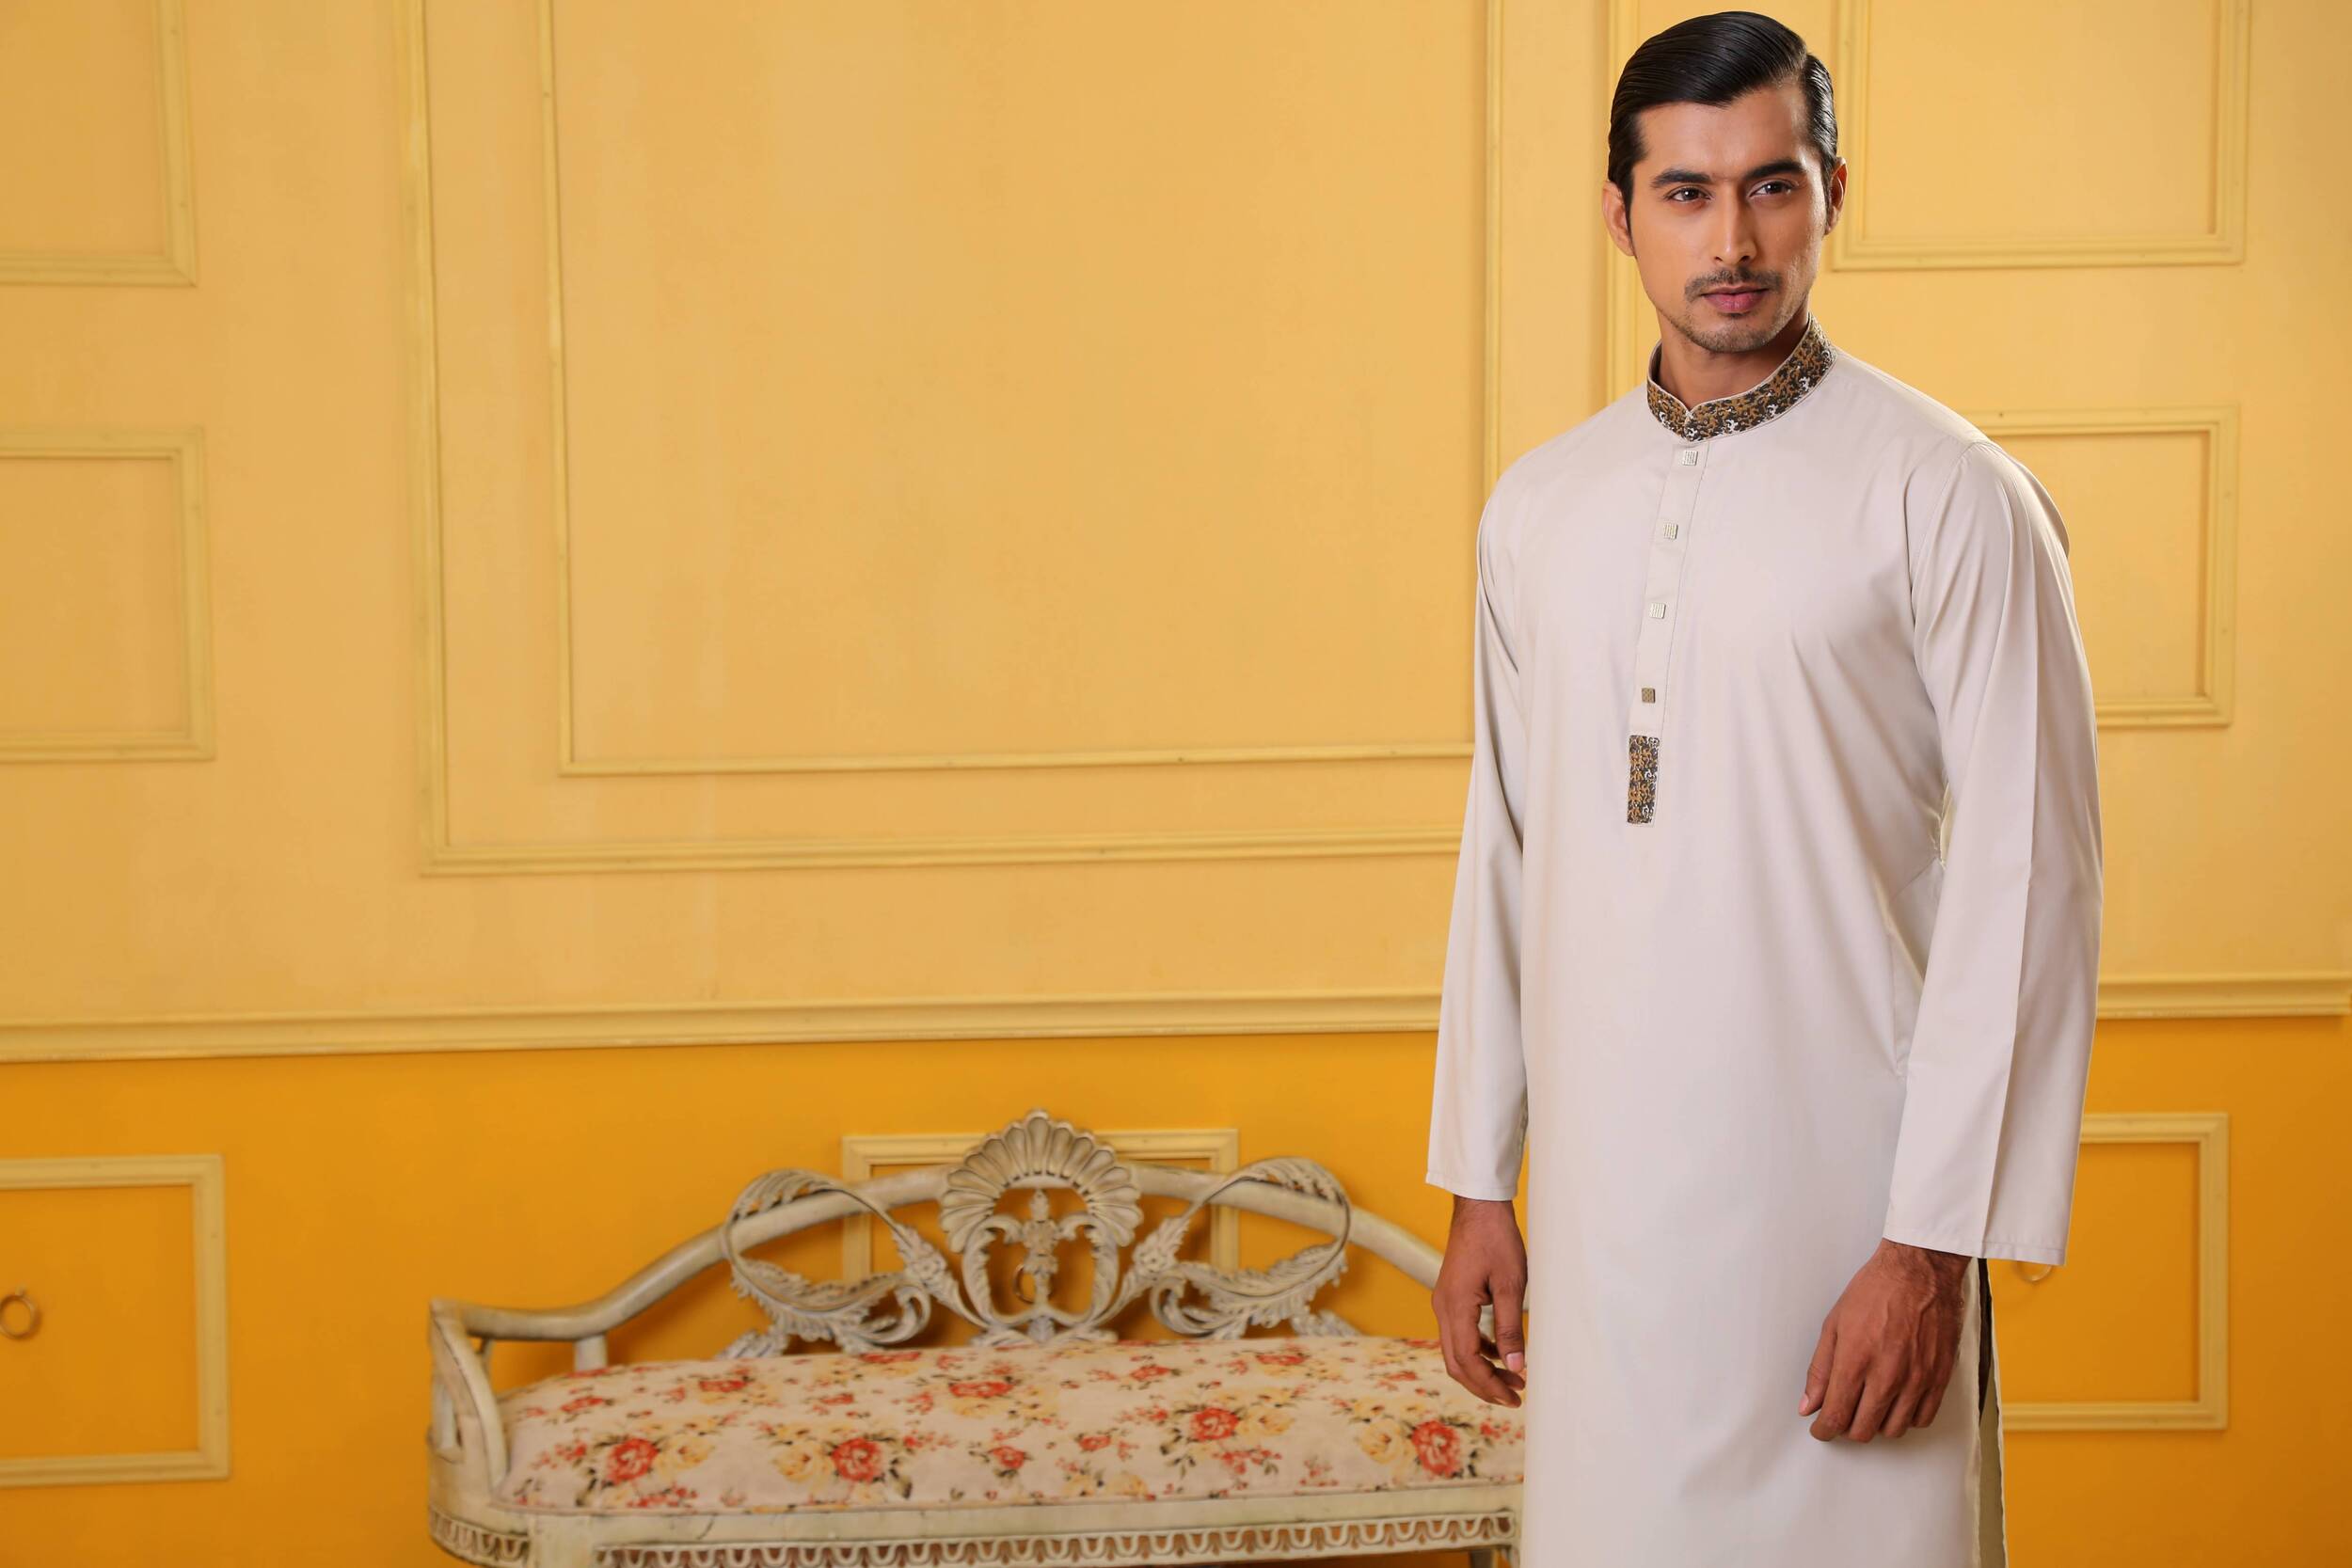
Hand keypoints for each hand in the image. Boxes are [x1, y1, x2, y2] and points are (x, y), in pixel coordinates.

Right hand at [1431, 1196, 1527, 1406]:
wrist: (1479, 1207)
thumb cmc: (1496, 1240)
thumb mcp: (1510, 1285)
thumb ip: (1510, 1328)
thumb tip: (1515, 1366)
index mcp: (1455, 1307)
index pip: (1467, 1361)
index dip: (1490, 1385)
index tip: (1515, 1396)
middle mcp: (1443, 1308)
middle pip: (1456, 1364)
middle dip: (1484, 1385)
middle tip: (1515, 1396)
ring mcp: (1444, 1302)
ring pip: (1456, 1351)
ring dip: (1482, 1369)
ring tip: (1513, 1379)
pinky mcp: (1451, 1296)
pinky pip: (1460, 1334)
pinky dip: (1478, 1350)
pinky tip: (1500, 1353)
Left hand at [1798, 1239, 1969, 1439]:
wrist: (1919, 1272)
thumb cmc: (1875, 1291)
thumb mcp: (1834, 1324)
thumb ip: (1820, 1369)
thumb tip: (1808, 1404)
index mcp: (1855, 1360)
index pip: (1836, 1416)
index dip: (1825, 1430)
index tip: (1822, 1429)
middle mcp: (1887, 1375)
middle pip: (1863, 1430)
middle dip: (1846, 1428)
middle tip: (1843, 1413)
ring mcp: (1917, 1379)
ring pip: (1893, 1430)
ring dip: (1876, 1424)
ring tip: (1869, 1406)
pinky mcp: (1939, 1378)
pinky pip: (1922, 1419)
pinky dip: (1906, 1418)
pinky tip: (1896, 1403)